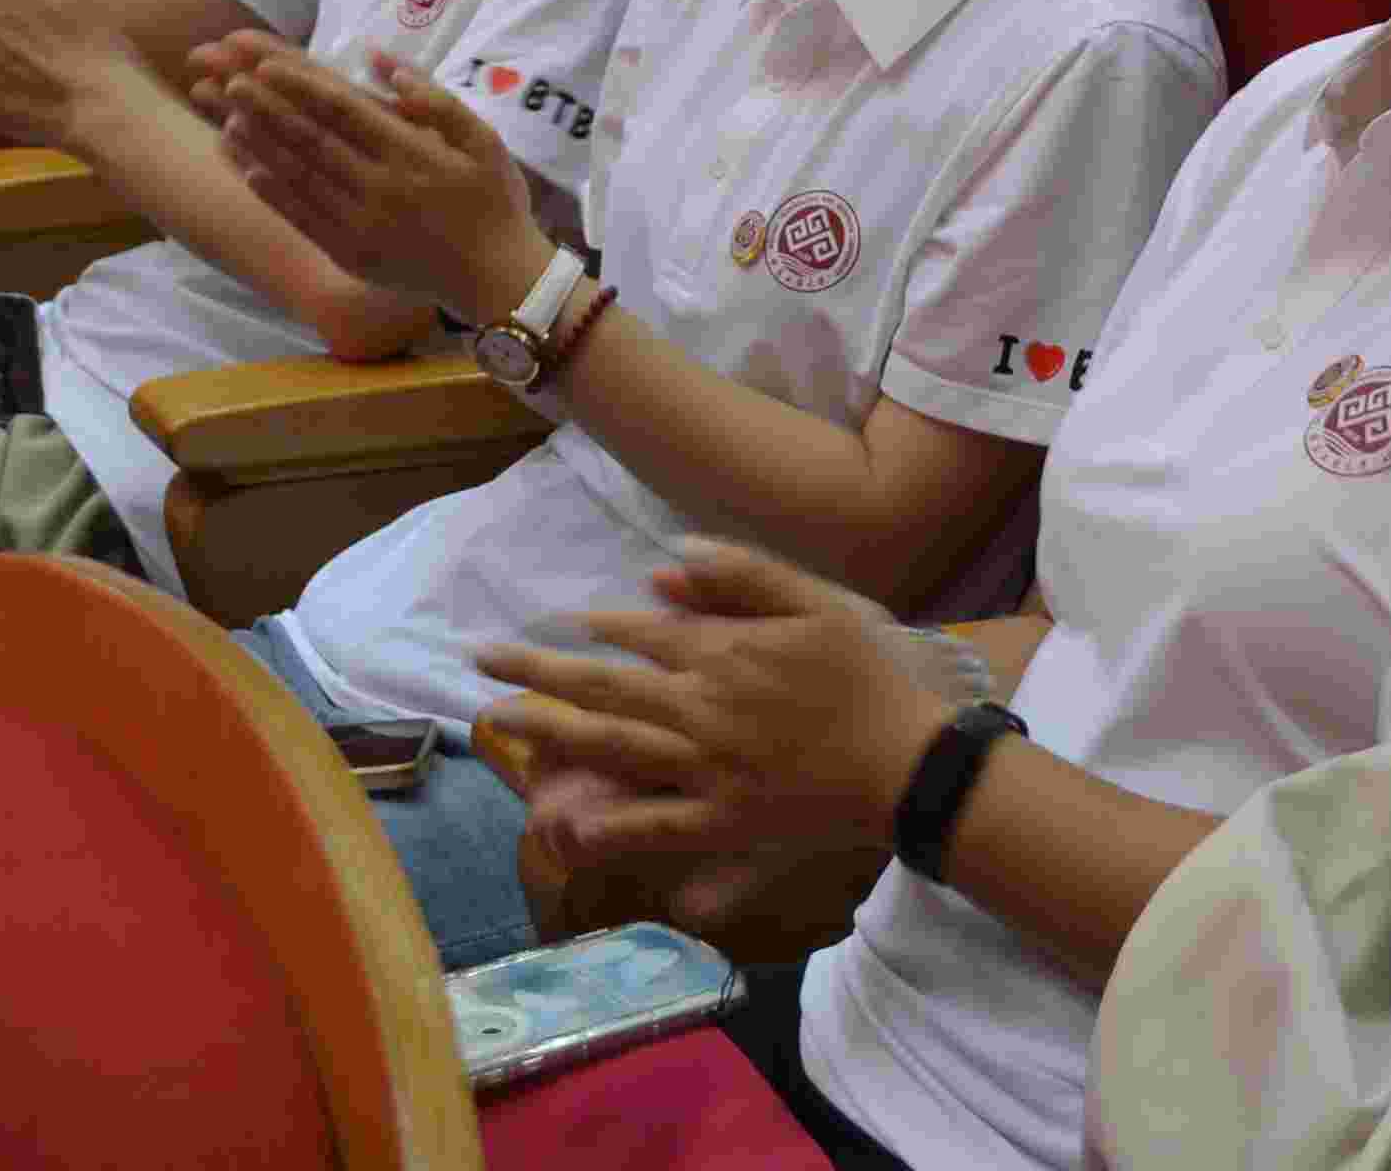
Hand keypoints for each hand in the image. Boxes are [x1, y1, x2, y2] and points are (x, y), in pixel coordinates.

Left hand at [211, 40, 549, 325]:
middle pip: (310, 138)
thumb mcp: (482, 138)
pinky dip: (273, 193)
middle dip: (266, 107)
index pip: (342, 109)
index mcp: (411, 152)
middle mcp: (380, 186)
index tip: (263, 63)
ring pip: (299, 176)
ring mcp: (362, 224)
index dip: (299, 84)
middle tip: (228, 79)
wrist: (500, 279)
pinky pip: (303, 219)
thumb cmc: (494, 201)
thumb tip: (379, 59)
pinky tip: (247, 170)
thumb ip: (432, 97)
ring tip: (226, 115)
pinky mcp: (352, 254)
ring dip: (259, 145)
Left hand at [474, 545, 946, 870]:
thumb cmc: (867, 676)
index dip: (597, 628)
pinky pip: (654, 824)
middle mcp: (700, 709)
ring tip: (498, 718)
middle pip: (601, 686)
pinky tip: (565, 824)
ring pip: (610, 746)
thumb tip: (666, 565)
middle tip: (481, 659)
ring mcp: (706, 769)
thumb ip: (742, 576)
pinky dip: (608, 824)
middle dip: (535, 670)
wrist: (909, 762)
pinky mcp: (722, 822)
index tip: (565, 622)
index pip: (639, 634)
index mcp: (722, 652)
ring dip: (548, 731)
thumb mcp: (814, 603)